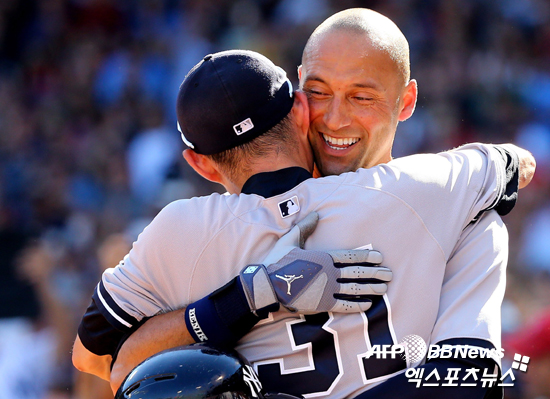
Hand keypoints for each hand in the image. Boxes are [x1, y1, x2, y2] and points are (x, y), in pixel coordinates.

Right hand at [239, 212, 391, 312]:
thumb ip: (305, 227)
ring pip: (354, 288)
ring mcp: (326, 289)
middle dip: (374, 273)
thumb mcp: (290, 240)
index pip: (350, 256)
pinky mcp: (322, 304)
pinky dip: (357, 305)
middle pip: (357, 272)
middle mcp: (328, 273)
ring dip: (370, 288)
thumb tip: (317, 214)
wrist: (267, 285)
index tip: (380, 257)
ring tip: (384, 288)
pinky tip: (368, 304)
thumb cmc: (278, 261)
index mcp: (323, 257)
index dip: (366, 256)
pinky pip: (344, 305)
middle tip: (389, 274)